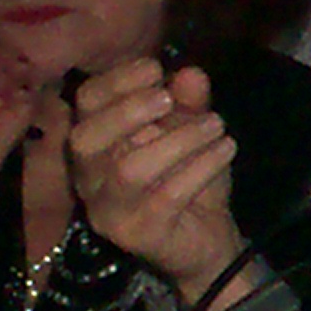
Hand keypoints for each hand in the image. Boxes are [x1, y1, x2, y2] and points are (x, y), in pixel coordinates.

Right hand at [68, 58, 249, 307]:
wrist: (210, 241)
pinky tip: (226, 150)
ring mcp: (110, 212)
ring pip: (128, 170)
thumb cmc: (190, 180)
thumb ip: (188, 103)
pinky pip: (166, 197)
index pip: (85, 104)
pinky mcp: (139, 236)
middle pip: (85, 139)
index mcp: (95, 145)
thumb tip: (191, 74)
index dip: (116, 81)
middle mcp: (90, 180)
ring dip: (177, 140)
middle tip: (169, 100)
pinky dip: (200, 168)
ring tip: (216, 125)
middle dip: (128, 111)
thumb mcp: (193, 132)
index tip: (156, 68)